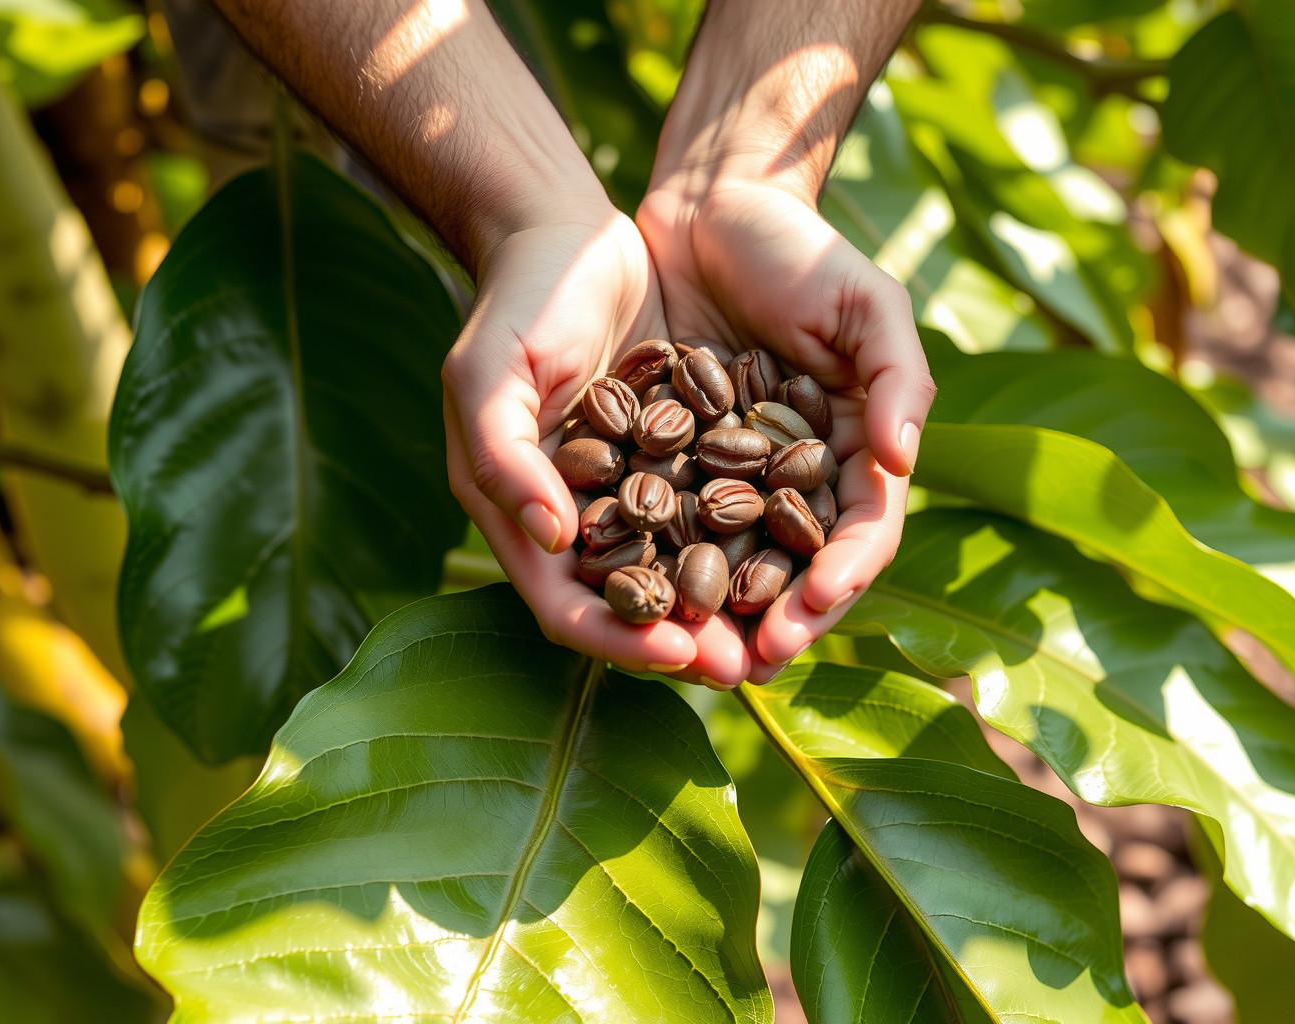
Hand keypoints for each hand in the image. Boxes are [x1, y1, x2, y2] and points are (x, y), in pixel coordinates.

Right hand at [440, 210, 751, 684]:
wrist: (569, 232)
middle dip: (690, 643)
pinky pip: (724, 509)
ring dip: (732, 606)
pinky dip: (756, 540)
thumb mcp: (489, 372)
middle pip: (636, 607)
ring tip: (786, 628)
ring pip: (687, 570)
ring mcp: (637, 489)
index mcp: (527, 516)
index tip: (680, 653)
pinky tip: (805, 553)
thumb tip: (551, 540)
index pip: (568, 607)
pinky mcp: (685, 453)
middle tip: (749, 667)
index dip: (620, 640)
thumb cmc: (517, 302)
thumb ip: (505, 458)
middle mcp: (584, 519)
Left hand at [637, 180, 935, 682]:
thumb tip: (902, 460)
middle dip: (778, 620)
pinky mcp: (671, 462)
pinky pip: (666, 525)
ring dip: (716, 615)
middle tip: (748, 663)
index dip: (844, 574)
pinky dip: (657, 566)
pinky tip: (636, 598)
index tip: (816, 603)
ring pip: (730, 563)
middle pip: (796, 569)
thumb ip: (894, 378)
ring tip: (693, 656)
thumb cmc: (800, 250)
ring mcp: (733, 477)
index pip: (861, 531)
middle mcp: (798, 479)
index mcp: (855, 451)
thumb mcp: (864, 301)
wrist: (709, 206)